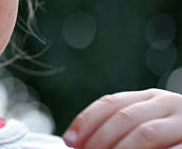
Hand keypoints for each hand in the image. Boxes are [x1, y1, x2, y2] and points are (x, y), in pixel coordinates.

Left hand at [63, 88, 181, 148]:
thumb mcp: (150, 126)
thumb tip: (79, 143)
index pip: (111, 103)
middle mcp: (170, 104)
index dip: (87, 121)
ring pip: (145, 133)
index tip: (70, 141)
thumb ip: (123, 129)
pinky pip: (171, 148)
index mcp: (152, 98)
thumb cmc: (174, 137)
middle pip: (125, 118)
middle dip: (100, 139)